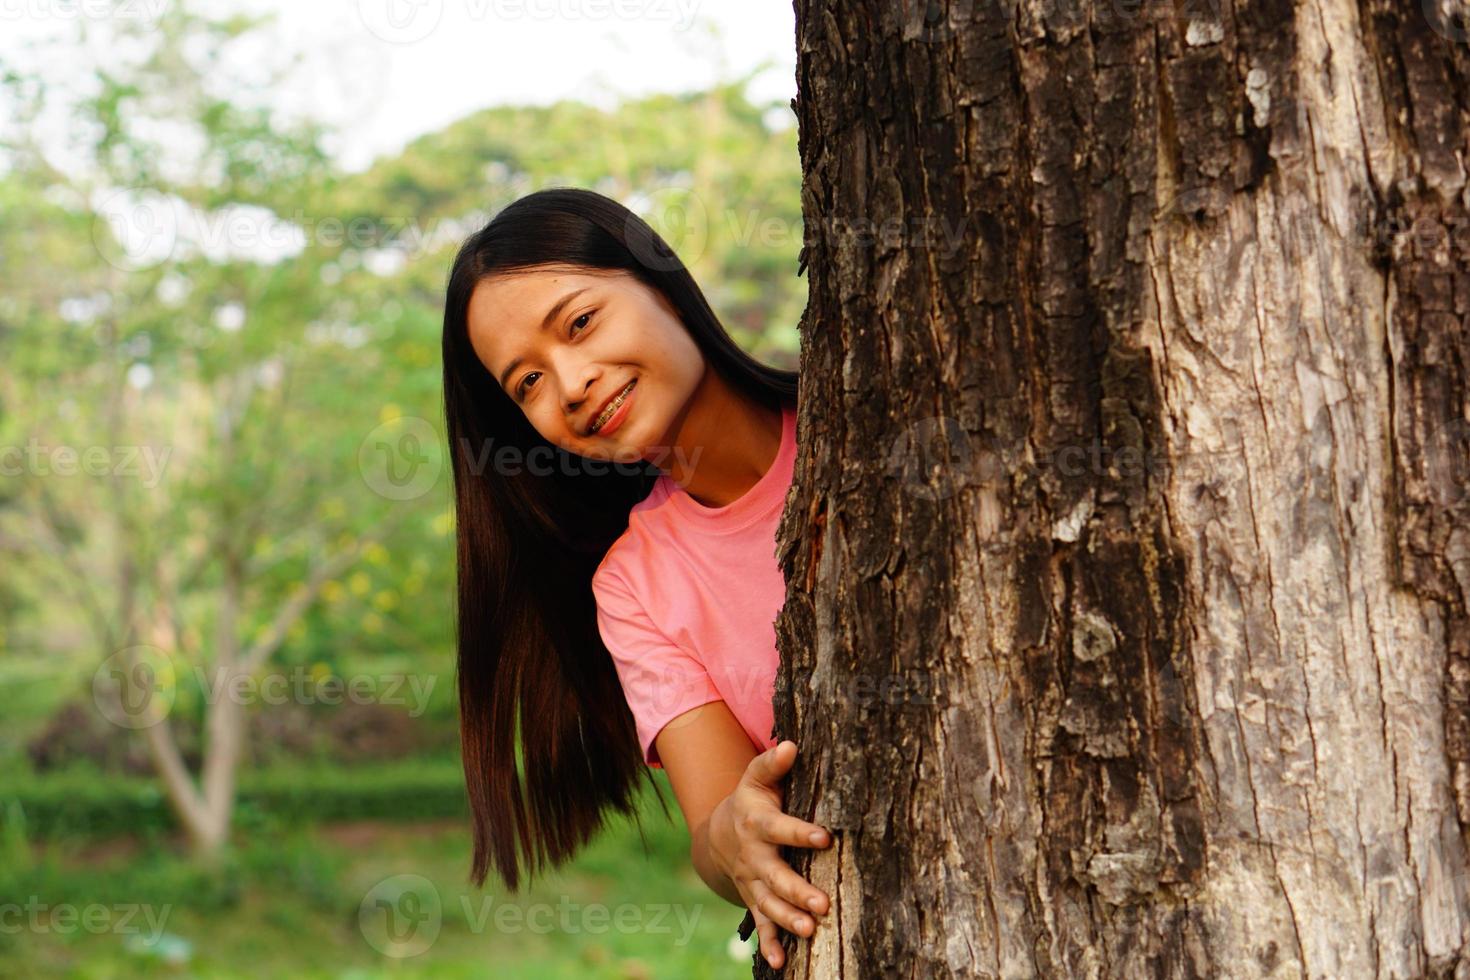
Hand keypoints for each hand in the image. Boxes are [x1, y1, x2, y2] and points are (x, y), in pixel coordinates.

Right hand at [708, 740, 831, 970]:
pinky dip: (769, 944)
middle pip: (776, 876)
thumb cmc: (751, 800)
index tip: (825, 837)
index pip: (780, 828)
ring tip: (810, 931)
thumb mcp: (755, 777)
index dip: (800, 832)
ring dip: (788, 919)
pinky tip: (781, 963)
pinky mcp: (754, 899)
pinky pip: (760, 925)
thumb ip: (772, 763)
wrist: (718, 833)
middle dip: (798, 891)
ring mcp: (753, 882)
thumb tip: (791, 745)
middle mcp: (754, 857)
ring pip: (770, 904)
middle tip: (822, 904)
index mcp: (757, 824)